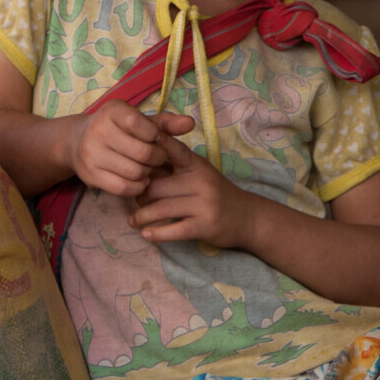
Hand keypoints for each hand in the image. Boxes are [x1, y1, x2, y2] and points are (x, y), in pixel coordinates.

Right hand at [67, 101, 194, 195]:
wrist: (77, 141)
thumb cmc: (119, 129)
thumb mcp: (140, 121)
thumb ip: (166, 123)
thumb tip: (190, 124)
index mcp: (113, 111)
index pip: (140, 124)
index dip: (155, 136)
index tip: (156, 138)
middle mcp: (98, 130)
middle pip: (143, 153)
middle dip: (157, 158)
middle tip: (157, 158)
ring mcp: (91, 154)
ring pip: (135, 172)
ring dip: (148, 173)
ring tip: (147, 167)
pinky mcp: (90, 175)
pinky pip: (123, 188)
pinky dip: (138, 186)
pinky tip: (139, 179)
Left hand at [129, 131, 253, 248]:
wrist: (246, 217)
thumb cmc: (215, 194)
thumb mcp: (199, 174)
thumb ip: (174, 169)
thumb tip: (138, 169)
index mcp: (197, 165)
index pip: (173, 149)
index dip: (154, 145)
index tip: (133, 146)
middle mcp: (201, 181)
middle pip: (156, 186)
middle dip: (140, 196)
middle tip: (134, 203)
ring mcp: (204, 203)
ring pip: (161, 209)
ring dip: (141, 217)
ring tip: (133, 221)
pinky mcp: (206, 225)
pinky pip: (174, 230)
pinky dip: (157, 234)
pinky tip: (147, 234)